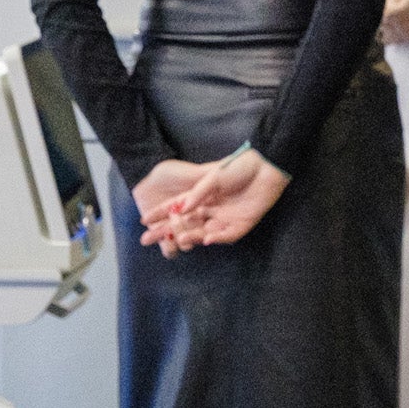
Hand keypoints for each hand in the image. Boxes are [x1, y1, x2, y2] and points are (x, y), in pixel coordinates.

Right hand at [140, 149, 289, 255]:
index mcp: (201, 196)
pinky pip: (227, 235)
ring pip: (204, 232)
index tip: (143, 220)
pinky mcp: (241, 224)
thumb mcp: (212, 178)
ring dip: (192, 236)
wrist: (264, 167)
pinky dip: (217, 237)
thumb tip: (181, 210)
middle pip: (185, 224)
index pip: (175, 208)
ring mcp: (225, 218)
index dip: (160, 214)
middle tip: (146, 239)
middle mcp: (210, 209)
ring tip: (179, 240)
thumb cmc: (237, 168)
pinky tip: (207, 239)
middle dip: (166, 232)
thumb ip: (197, 194)